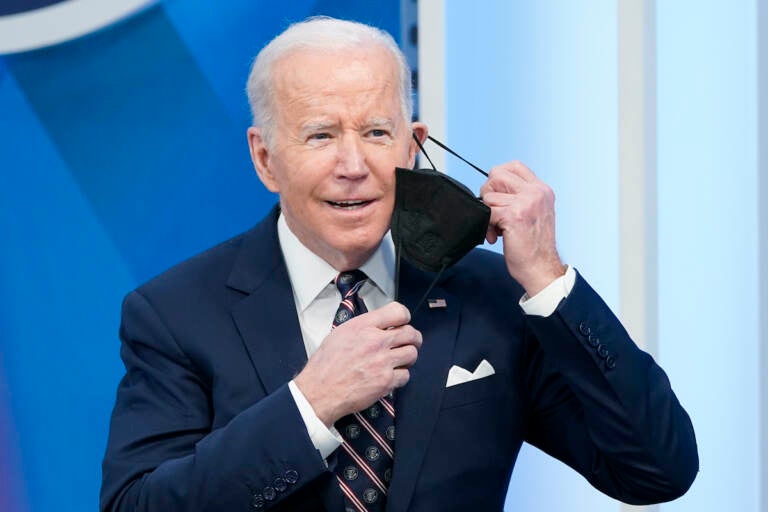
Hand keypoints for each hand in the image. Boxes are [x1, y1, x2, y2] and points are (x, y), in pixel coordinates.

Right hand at [294, 302, 421, 426]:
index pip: (398, 312)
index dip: (404, 317)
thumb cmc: (326, 364)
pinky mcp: (386, 381)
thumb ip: (364, 326)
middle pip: (411, 333)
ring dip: (408, 357)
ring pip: (412, 354)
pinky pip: (406, 375)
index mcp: (363, 326)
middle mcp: (376, 341)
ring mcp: (383, 362)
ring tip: (399, 360)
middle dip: (413, 338)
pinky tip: (390, 376)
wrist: (320, 391)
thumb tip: (380, 324)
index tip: (403, 323)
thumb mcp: (341, 333)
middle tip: (409, 342)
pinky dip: (400, 376)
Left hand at [479, 161, 565, 295]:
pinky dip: (487, 226)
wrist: (541, 269)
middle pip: (496, 174)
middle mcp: (536, 192)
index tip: (499, 197)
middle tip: (494, 213)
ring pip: (489, 195)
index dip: (499, 179)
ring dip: (488, 214)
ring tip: (498, 229)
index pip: (514, 166)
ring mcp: (526, 202)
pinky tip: (496, 237)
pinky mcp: (514, 215)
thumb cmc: (534, 246)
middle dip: (489, 193)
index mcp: (541, 190)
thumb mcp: (534, 213)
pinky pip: (487, 212)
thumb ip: (519, 197)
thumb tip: (493, 189)